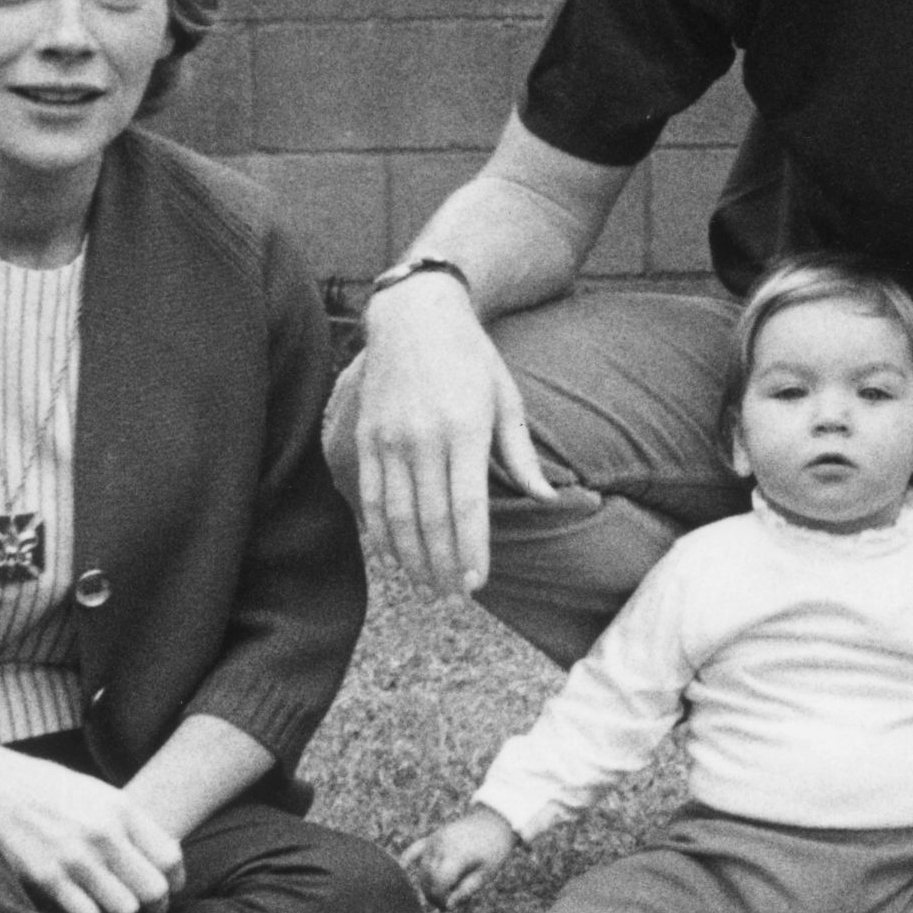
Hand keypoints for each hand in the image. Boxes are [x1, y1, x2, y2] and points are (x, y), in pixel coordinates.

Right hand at [0, 744, 187, 912]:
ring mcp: (76, 859)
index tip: (169, 888)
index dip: (175, 881)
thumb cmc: (50, 793)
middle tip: (150, 911)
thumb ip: (130, 823)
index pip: (170, 858)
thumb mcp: (97, 794)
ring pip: (124, 911)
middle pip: (153, 890)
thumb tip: (167, 856)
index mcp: (121, 809)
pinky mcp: (48, 879)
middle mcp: (103, 834)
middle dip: (156, 907)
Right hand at [352, 274, 573, 604]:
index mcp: (465, 429)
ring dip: (411, 557)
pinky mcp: (366, 437)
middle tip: (453, 598)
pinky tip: (391, 555)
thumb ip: (520, 454)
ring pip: (397, 514)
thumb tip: (546, 498)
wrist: (415, 314)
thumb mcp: (506, 398)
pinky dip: (379, 531)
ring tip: (426, 585)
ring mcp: (390, 439)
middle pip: (431, 518)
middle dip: (442, 565)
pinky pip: (369, 495)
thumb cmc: (470, 357)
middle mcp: (424, 437)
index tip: (477, 584)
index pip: (468, 505)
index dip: (471, 550)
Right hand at [403, 807, 519, 907]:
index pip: (438, 885)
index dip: (440, 900)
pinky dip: (408, 858)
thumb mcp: (485, 874)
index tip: (447, 908)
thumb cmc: (493, 851)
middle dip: (433, 895)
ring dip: (427, 884)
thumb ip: (465, 891)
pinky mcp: (433, 836)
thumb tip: (446, 907)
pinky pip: (415, 848)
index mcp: (457, 855)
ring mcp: (435, 840)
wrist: (495, 822)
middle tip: (445, 906)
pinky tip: (401, 866)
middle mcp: (442, 846)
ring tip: (443, 893)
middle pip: (427, 879)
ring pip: (422, 869)